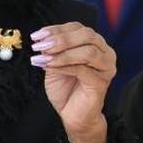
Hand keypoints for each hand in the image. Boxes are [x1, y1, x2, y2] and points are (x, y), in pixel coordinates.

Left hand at [30, 22, 114, 142]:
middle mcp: (105, 52)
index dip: (56, 29)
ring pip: (87, 52)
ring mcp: (106, 68)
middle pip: (87, 35)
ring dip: (62, 53)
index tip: (37, 35)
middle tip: (39, 45)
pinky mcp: (101, 83)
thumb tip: (42, 39)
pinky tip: (47, 66)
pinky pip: (83, 70)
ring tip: (42, 57)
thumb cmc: (66, 88)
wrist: (72, 115)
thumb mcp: (55, 63)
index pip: (77, 28)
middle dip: (60, 39)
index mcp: (94, 43)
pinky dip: (63, 66)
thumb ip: (52, 50)